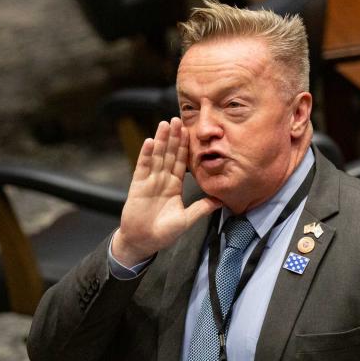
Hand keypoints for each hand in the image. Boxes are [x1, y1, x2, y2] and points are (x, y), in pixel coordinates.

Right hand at [112, 118, 220, 265]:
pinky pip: (143, 167)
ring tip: (165, 124)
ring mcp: (149, 181)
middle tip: (178, 119)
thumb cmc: (164, 232)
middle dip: (174, 137)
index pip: (181, 162)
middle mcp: (162, 180)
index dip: (185, 147)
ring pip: (157, 156)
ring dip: (161, 140)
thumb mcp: (187, 219)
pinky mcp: (138, 186)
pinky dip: (147, 154)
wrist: (143, 242)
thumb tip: (222, 201)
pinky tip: (151, 141)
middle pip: (169, 154)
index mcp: (174, 186)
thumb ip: (202, 208)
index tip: (189, 131)